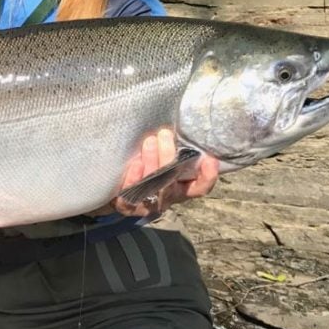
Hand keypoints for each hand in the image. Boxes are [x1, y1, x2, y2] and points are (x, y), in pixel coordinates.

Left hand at [90, 129, 219, 217]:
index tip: (210, 159)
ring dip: (153, 163)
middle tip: (164, 134)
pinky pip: (131, 197)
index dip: (208, 176)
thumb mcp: (164, 158)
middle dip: (169, 157)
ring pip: (154, 188)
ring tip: (149, 141)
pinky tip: (135, 163)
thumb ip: (175, 149)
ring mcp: (148, 204)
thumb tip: (182, 123)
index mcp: (181, 188)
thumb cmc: (147, 167)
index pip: (200, 187)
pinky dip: (134, 179)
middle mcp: (166, 197)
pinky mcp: (128, 206)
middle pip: (172, 183)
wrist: (118, 189)